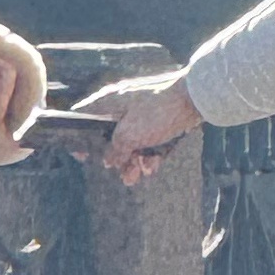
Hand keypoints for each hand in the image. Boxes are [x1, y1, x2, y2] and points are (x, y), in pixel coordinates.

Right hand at [79, 71, 200, 184]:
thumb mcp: (129, 135)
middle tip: (124, 174)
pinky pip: (148, 139)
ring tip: (139, 175)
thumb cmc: (157, 112)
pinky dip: (149, 153)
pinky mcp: (158, 119)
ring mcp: (141, 112)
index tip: (83, 155)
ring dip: (134, 160)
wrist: (194, 99)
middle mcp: (122, 105)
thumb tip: (108, 160)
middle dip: (118, 158)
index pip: (84, 116)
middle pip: (110, 135)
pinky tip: (153, 165)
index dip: (80, 137)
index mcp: (109, 102)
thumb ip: (115, 149)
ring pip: (131, 140)